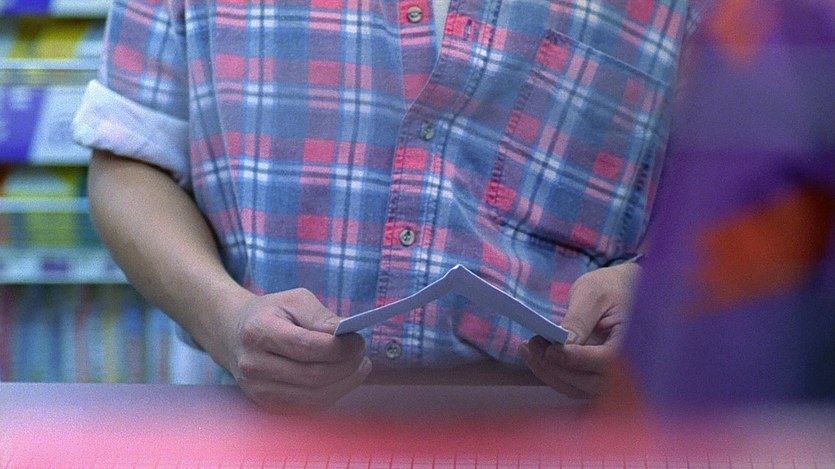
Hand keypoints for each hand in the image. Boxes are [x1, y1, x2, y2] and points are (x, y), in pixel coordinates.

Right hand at [221, 288, 371, 411]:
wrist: (234, 335)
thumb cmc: (271, 314)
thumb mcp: (294, 301)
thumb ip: (321, 317)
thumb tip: (346, 335)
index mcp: (259, 332)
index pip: (307, 347)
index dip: (339, 347)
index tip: (358, 340)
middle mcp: (254, 365)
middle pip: (314, 375)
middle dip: (347, 366)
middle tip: (362, 353)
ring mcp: (259, 390)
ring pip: (315, 395)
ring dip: (345, 382)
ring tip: (360, 366)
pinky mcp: (268, 405)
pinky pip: (310, 405)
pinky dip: (333, 393)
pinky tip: (343, 378)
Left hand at [519, 261, 640, 398]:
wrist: (624, 291)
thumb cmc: (612, 288)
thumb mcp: (594, 294)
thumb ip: (579, 320)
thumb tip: (562, 344)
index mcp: (637, 342)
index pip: (608, 360)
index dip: (578, 359)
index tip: (551, 350)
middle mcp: (631, 368)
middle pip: (591, 382)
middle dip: (556, 367)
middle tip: (530, 346)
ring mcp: (615, 377)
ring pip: (580, 389)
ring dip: (550, 373)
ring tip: (527, 348)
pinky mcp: (600, 378)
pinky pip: (576, 386)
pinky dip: (554, 374)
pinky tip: (536, 356)